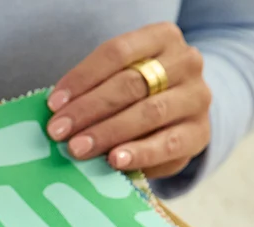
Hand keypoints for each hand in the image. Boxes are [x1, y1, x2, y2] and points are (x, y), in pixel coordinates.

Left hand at [46, 22, 210, 178]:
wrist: (183, 115)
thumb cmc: (140, 94)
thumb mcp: (121, 77)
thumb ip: (97, 88)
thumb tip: (57, 112)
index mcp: (162, 37)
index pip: (117, 52)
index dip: (82, 78)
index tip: (53, 104)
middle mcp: (186, 62)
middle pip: (130, 84)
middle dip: (88, 109)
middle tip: (58, 131)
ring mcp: (197, 97)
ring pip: (148, 113)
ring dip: (107, 132)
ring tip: (78, 148)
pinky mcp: (200, 132)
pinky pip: (168, 143)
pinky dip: (139, 153)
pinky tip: (115, 161)